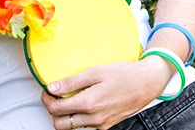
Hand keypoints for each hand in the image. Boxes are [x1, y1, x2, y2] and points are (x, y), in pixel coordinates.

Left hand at [40, 58, 172, 129]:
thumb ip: (72, 82)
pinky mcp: (107, 126)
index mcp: (89, 103)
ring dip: (66, 115)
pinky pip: (86, 126)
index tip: (48, 90)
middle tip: (55, 97)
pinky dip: (80, 117)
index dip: (47, 99)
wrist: (147, 83)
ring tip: (70, 98)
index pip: (56, 109)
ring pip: (73, 127)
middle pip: (60, 124)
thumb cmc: (124, 74)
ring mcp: (101, 124)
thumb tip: (52, 88)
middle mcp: (94, 118)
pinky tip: (85, 103)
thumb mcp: (96, 71)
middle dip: (53, 111)